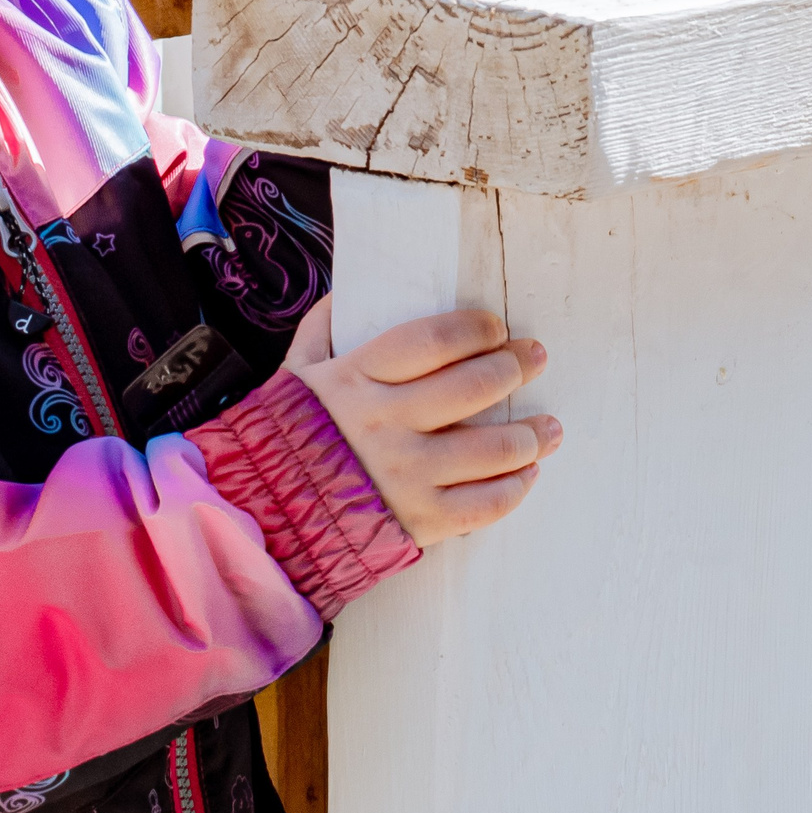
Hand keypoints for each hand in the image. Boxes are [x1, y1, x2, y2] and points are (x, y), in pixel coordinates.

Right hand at [284, 297, 559, 545]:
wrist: (262, 520)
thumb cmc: (283, 439)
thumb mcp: (293, 376)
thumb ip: (321, 331)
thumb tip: (345, 291)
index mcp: (356, 378)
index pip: (433, 340)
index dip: (475, 328)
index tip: (496, 326)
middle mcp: (386, 423)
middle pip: (474, 386)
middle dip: (516, 366)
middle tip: (536, 357)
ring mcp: (405, 475)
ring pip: (492, 448)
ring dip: (532, 434)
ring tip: (549, 426)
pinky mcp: (419, 521)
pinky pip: (485, 505)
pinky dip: (515, 488)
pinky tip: (527, 473)